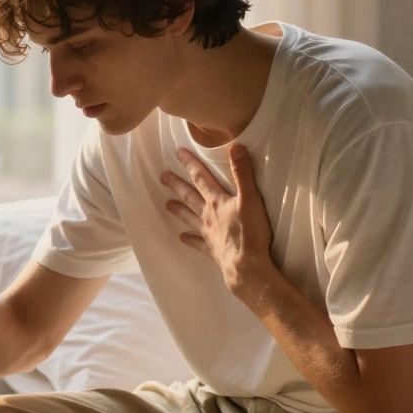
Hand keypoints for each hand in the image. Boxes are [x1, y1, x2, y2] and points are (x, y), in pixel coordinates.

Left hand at [161, 145, 275, 301]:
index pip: (201, 178)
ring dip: (178, 210)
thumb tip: (236, 146)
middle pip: (190, 197)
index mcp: (216, 202)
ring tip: (166, 204)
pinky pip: (197, 244)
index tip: (178, 153)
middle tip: (162, 177)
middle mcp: (208, 216)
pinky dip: (189, 240)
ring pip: (189, 218)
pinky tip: (181, 238)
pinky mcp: (212, 250)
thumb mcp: (250, 199)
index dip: (190, 164)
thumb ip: (243, 173)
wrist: (246, 266)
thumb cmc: (250, 233)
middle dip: (177, 185)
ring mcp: (208, 234)